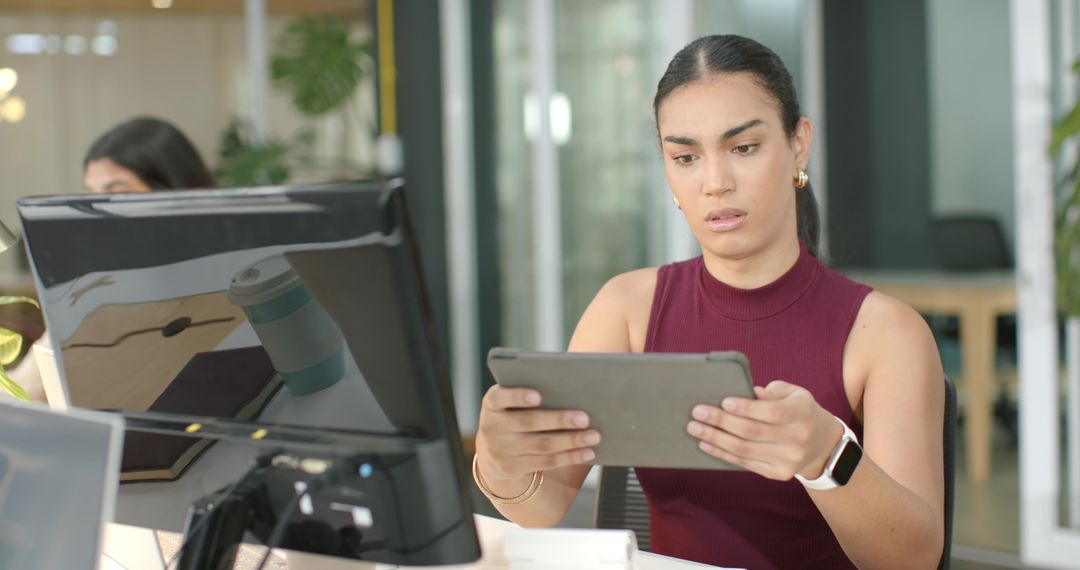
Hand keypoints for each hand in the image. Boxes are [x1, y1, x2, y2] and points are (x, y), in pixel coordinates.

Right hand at [475, 385, 600, 490]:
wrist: (493, 450)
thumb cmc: (516, 414)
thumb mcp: (514, 401)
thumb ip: (537, 389)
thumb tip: (574, 377)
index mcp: (492, 403)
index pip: (499, 397)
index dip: (517, 396)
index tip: (538, 396)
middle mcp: (491, 426)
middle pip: (528, 422)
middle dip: (559, 420)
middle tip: (585, 418)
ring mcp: (499, 450)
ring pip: (541, 445)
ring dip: (570, 441)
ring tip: (594, 436)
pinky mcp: (511, 468)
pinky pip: (545, 462)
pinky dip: (569, 457)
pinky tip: (587, 452)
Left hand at [685, 380, 843, 480]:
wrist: (821, 443)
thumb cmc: (798, 410)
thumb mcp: (793, 393)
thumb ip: (772, 391)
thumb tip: (748, 392)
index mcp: (801, 413)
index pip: (771, 412)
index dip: (746, 408)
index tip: (724, 401)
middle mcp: (797, 438)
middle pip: (752, 432)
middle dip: (721, 422)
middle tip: (697, 413)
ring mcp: (788, 460)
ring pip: (744, 450)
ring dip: (715, 439)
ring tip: (695, 428)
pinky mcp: (778, 473)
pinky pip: (745, 463)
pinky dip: (722, 454)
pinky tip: (706, 444)